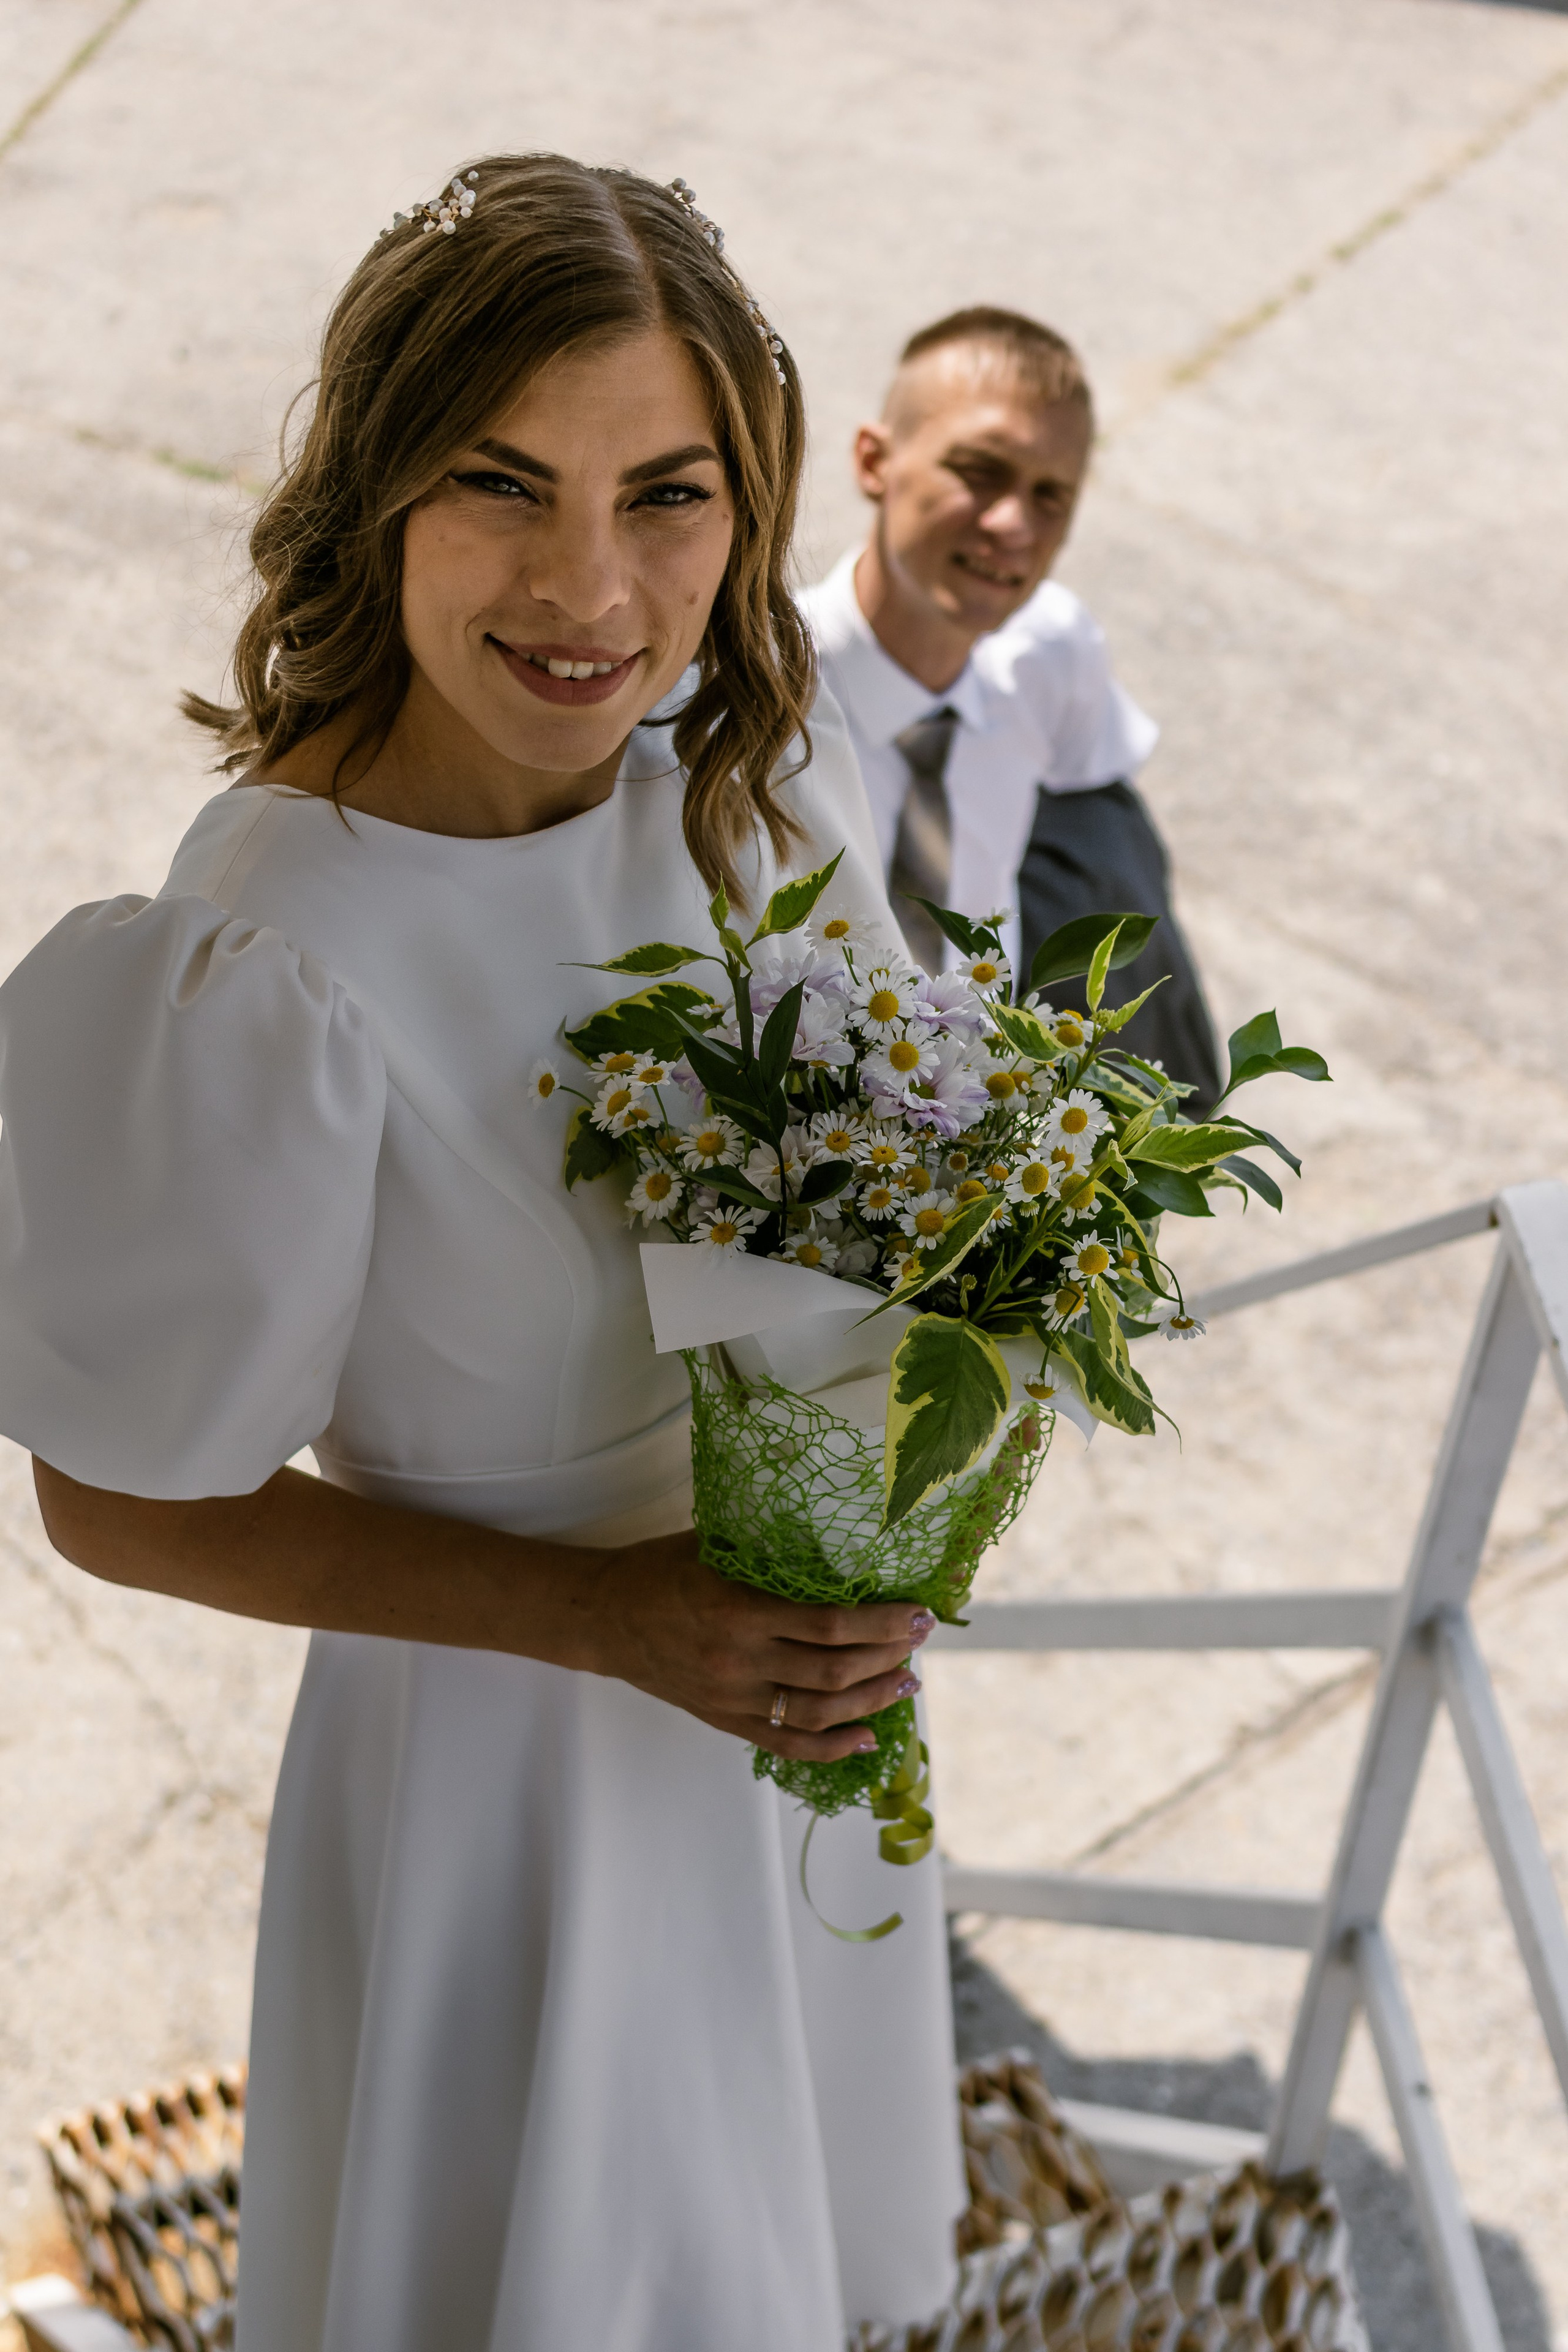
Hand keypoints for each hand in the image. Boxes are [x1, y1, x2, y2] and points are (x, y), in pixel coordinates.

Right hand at [581, 1530, 933, 1762]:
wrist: (603, 1617)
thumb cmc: (659, 1570)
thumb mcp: (715, 1544)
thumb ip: (770, 1549)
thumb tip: (836, 1542)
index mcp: (739, 1610)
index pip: (830, 1625)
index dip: (882, 1623)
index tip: (916, 1612)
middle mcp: (739, 1661)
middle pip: (834, 1672)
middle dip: (888, 1657)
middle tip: (920, 1639)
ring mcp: (733, 1698)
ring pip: (819, 1714)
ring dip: (872, 1700)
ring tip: (907, 1682)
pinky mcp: (725, 1720)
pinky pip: (788, 1746)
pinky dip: (833, 1747)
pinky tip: (868, 1739)